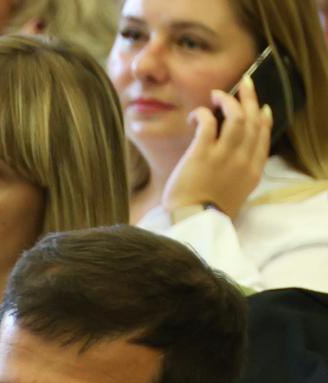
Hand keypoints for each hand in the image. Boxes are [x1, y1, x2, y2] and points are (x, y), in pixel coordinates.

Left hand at [162, 75, 272, 220]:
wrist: (194, 223)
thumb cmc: (207, 213)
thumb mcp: (235, 194)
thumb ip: (238, 174)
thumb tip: (234, 158)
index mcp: (253, 172)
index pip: (263, 137)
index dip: (263, 119)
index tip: (262, 108)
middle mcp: (243, 161)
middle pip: (252, 121)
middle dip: (249, 99)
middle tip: (244, 84)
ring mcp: (224, 156)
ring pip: (235, 117)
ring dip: (228, 100)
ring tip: (217, 94)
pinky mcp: (202, 154)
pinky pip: (207, 123)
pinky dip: (203, 113)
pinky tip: (196, 115)